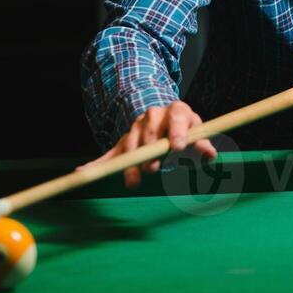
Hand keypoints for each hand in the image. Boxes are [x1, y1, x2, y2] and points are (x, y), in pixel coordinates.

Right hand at [75, 100, 216, 188]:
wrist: (167, 119)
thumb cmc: (187, 131)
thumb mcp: (198, 135)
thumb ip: (202, 146)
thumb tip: (210, 155)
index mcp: (177, 111)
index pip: (177, 118)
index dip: (177, 131)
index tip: (177, 147)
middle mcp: (154, 116)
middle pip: (150, 131)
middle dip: (151, 150)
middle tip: (153, 168)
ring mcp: (137, 128)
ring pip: (131, 143)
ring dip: (131, 162)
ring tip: (133, 181)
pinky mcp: (124, 142)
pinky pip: (110, 152)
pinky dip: (98, 163)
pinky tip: (82, 171)